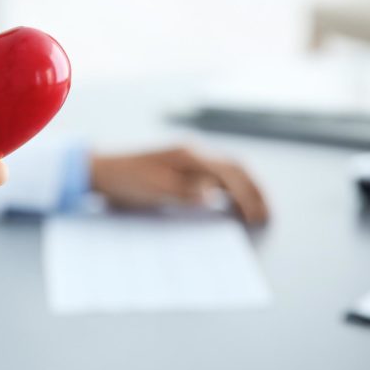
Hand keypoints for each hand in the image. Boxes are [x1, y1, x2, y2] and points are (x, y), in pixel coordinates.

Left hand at [90, 147, 268, 223]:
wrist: (102, 170)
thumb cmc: (126, 179)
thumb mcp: (154, 188)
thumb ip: (186, 191)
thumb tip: (213, 194)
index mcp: (190, 155)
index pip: (231, 173)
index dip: (248, 195)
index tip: (257, 217)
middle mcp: (193, 152)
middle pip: (236, 167)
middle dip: (254, 190)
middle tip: (267, 215)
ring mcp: (188, 157)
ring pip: (228, 170)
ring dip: (244, 189)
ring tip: (255, 212)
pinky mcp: (182, 166)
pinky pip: (214, 175)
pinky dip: (229, 189)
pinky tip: (231, 205)